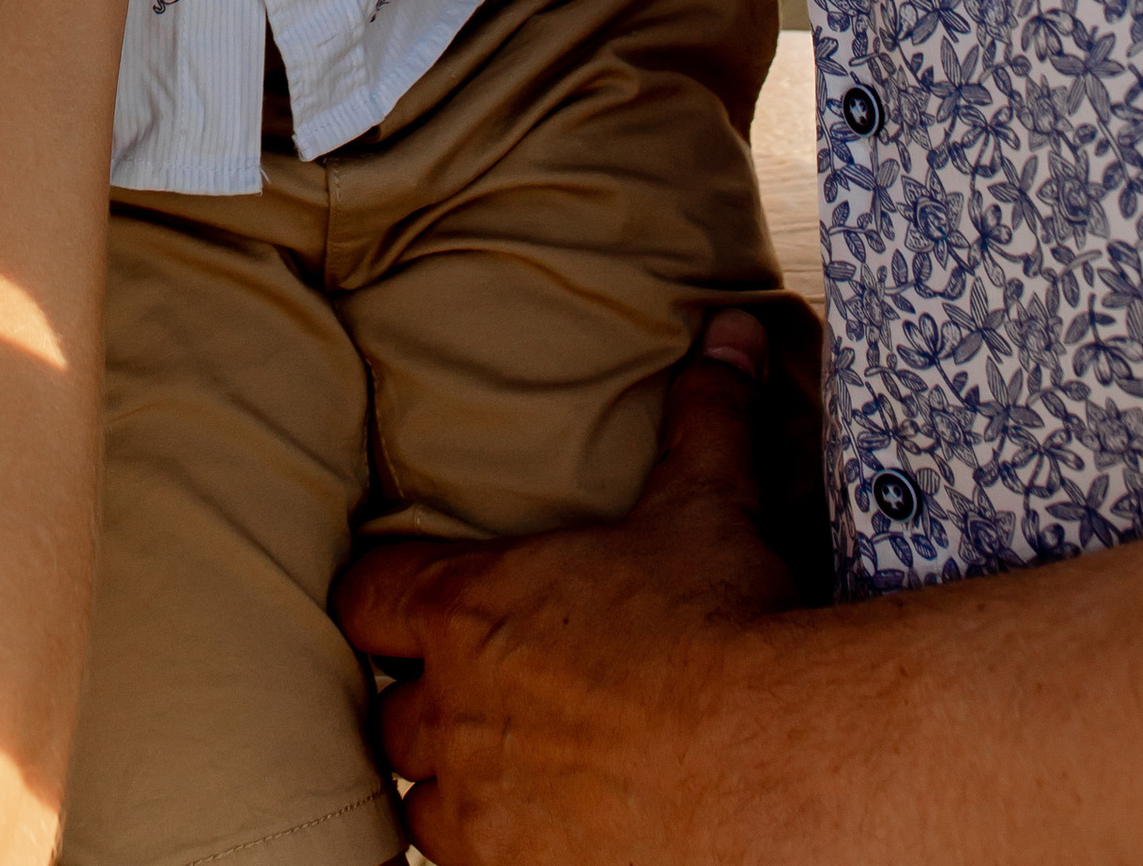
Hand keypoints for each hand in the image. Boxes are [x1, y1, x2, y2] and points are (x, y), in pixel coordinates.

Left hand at [335, 315, 795, 865]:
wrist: (777, 770)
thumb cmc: (728, 628)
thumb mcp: (708, 505)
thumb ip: (704, 414)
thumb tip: (728, 329)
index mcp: (473, 612)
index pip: (366, 596)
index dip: (377, 595)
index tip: (394, 599)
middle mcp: (457, 718)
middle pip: (388, 715)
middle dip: (420, 705)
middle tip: (462, 697)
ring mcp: (485, 818)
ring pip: (418, 810)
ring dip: (446, 792)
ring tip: (492, 782)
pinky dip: (496, 858)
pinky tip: (538, 841)